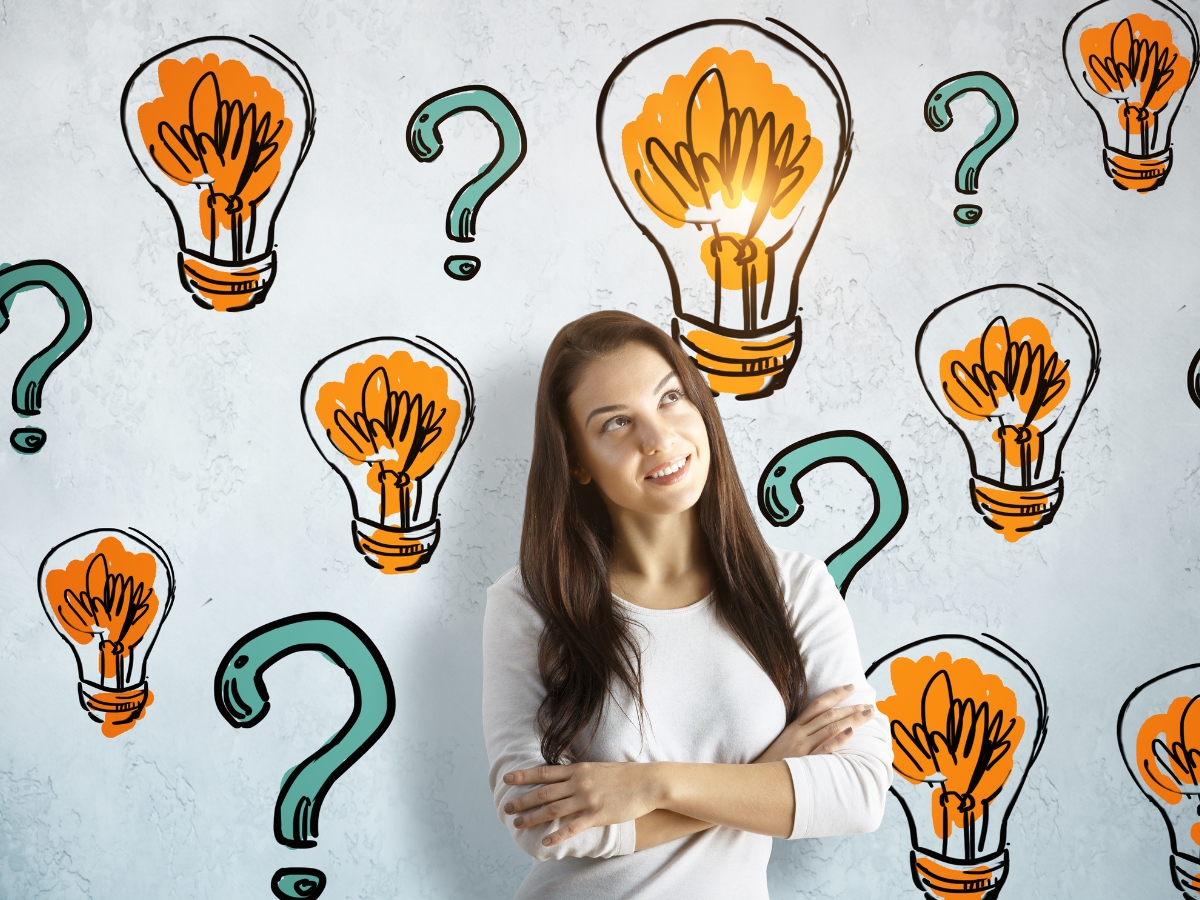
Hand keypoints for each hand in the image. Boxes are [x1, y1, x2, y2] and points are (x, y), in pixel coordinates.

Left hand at [503, 762, 661, 846]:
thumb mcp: (597, 768)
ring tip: (518, 825)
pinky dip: (557, 835)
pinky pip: (573, 827)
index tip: (507, 778)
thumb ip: (579, 773)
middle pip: (544, 792)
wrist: (647, 782)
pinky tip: (545, 841)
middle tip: (506, 808)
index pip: (544, 772)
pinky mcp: (597, 814)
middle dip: (523, 800)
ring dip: (533, 818)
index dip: (524, 776)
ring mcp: (587, 799)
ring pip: (553, 810)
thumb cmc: (623, 776)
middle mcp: (578, 782)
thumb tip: (563, 777)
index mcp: (578, 769)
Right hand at [755, 684, 876, 763]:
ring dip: (851, 719)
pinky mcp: (803, 761)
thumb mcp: (784, 743)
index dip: (835, 694)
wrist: (754, 781)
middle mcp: (799, 734)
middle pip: (829, 715)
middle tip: (870, 705)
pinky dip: (837, 739)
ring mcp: (801, 747)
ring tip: (868, 715)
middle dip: (851, 708)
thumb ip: (800, 734)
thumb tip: (821, 728)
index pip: (817, 705)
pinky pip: (823, 749)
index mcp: (794, 727)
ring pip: (830, 728)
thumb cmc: (771, 764)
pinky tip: (851, 733)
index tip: (851, 687)